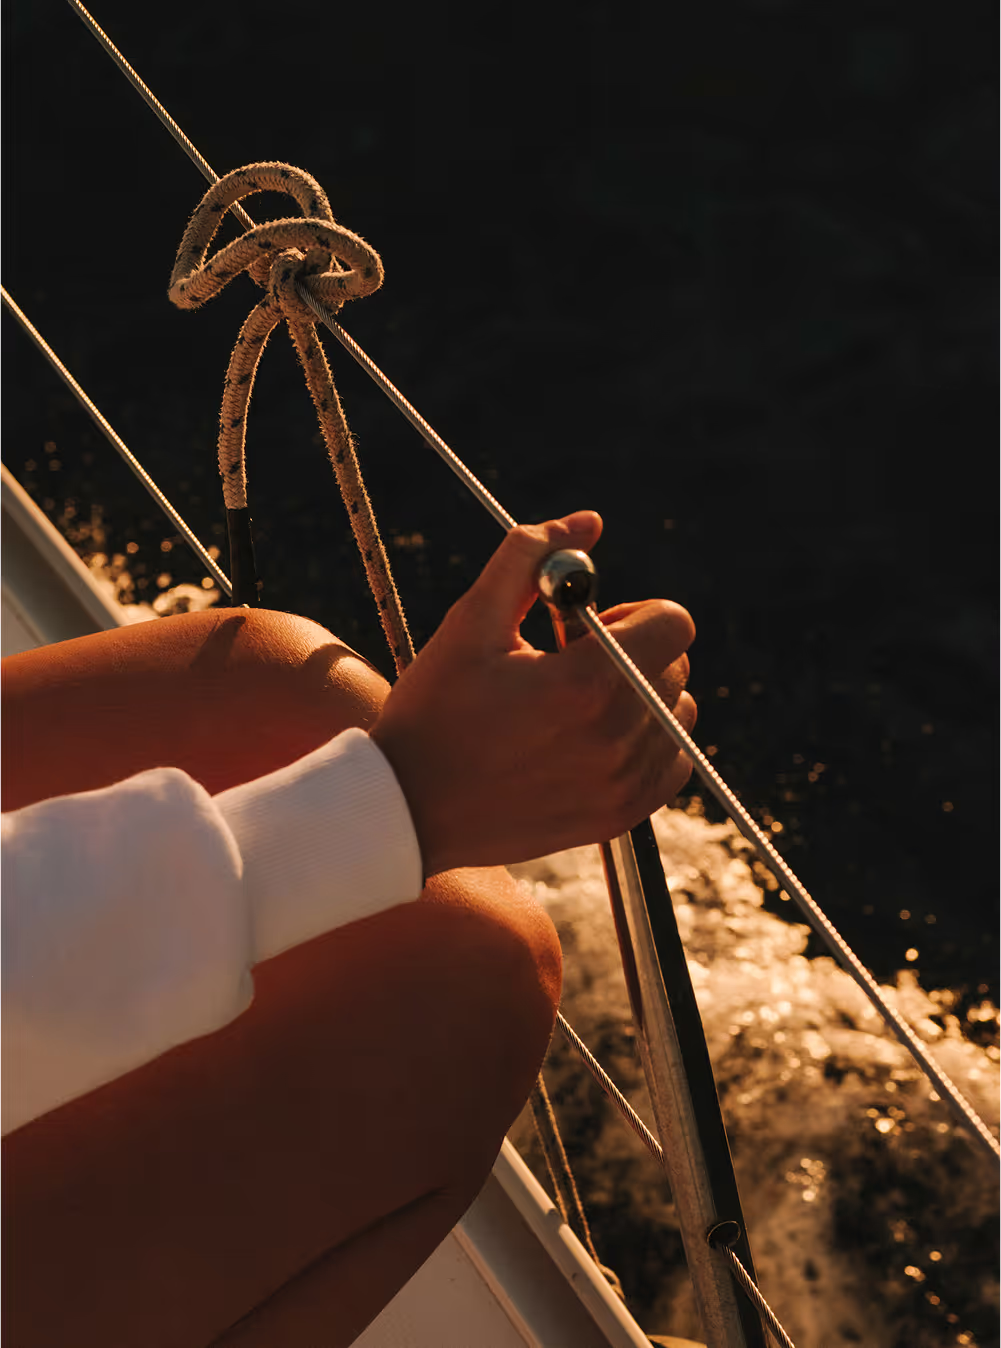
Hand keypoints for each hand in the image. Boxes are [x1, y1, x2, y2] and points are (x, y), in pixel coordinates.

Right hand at [370, 511, 696, 874]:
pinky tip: (590, 739)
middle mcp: (617, 738)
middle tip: (567, 664)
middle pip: (677, 665)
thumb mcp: (472, 622)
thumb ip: (530, 558)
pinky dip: (646, 743)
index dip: (631, 611)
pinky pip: (672, 763)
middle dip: (631, 651)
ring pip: (678, 713)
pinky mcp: (621, 815)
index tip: (583, 627)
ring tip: (575, 705)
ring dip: (641, 697)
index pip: (673, 622)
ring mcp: (623, 783)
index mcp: (586, 684)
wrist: (410, 809)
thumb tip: (588, 521)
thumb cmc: (434, 710)